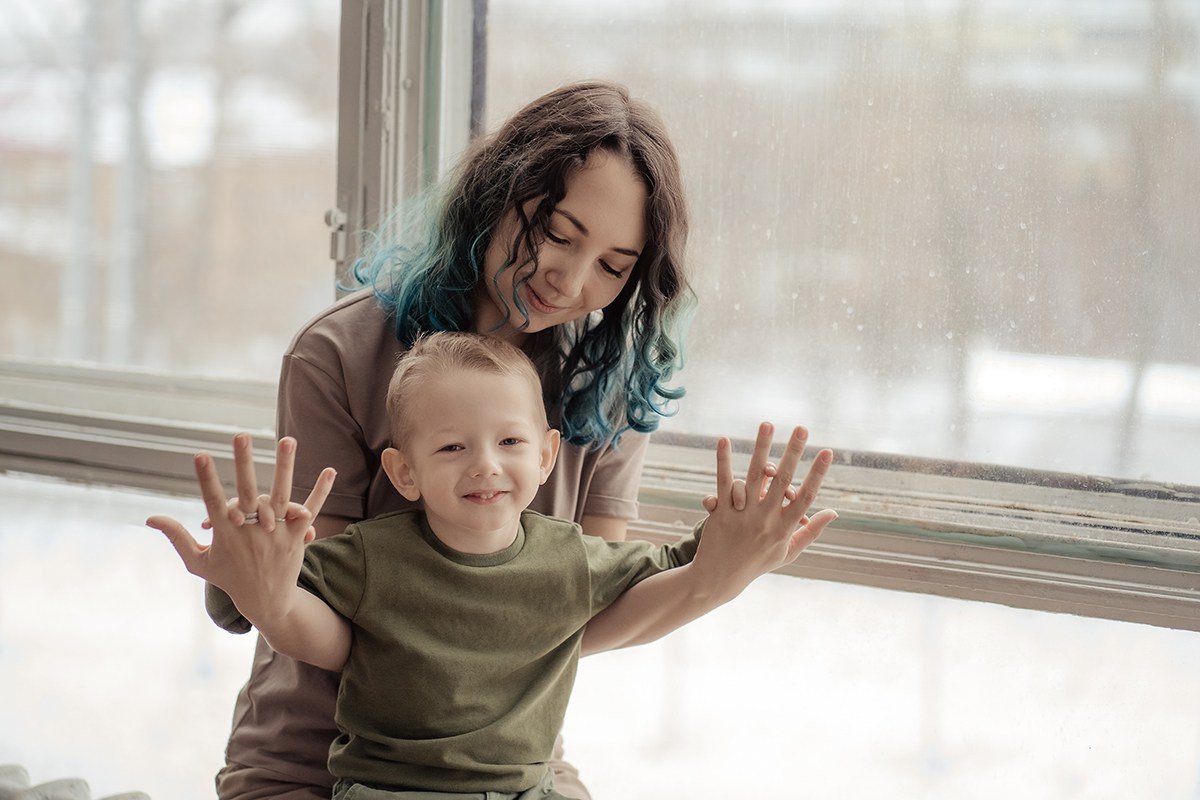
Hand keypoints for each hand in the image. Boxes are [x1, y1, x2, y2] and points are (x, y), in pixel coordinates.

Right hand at [146, 434, 336, 623]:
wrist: (266, 602)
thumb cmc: (228, 578)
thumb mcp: (199, 562)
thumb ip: (177, 537)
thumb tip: (148, 518)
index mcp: (225, 535)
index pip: (212, 502)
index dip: (206, 478)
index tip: (200, 454)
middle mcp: (251, 532)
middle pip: (248, 492)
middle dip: (244, 463)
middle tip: (241, 434)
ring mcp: (277, 534)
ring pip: (282, 496)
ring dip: (285, 466)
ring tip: (287, 439)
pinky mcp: (298, 537)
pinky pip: (312, 510)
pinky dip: (321, 491)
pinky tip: (330, 470)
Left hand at [692, 423, 836, 601]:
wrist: (719, 578)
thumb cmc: (758, 563)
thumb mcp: (788, 552)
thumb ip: (812, 532)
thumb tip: (835, 512)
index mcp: (784, 529)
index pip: (806, 497)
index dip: (818, 473)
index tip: (827, 452)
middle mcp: (766, 520)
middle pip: (782, 481)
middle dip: (793, 452)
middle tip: (802, 428)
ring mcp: (743, 514)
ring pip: (754, 475)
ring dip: (761, 448)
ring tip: (767, 424)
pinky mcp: (721, 512)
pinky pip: (722, 481)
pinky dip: (723, 460)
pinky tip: (724, 439)